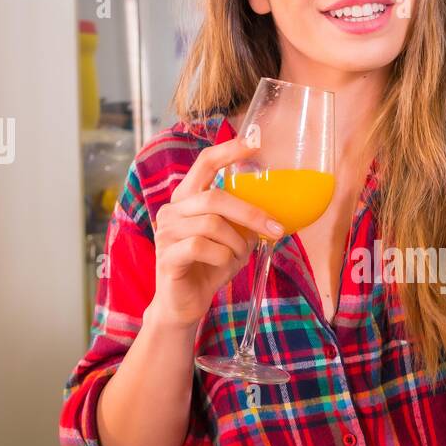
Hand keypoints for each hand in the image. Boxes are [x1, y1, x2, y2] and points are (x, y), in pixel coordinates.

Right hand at [150, 138, 284, 328]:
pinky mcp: (167, 256)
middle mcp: (173, 209)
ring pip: (212, 224)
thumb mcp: (234, 239)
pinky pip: (201, 247)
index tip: (254, 142)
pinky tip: (224, 265)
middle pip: (214, 197)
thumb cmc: (210, 266)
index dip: (228, 151)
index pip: (205, 163)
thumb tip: (278, 210)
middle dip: (250, 213)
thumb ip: (245, 221)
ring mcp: (166, 232)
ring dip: (236, 242)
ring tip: (239, 256)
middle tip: (275, 228)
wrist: (186, 303)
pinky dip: (222, 257)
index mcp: (188, 198)